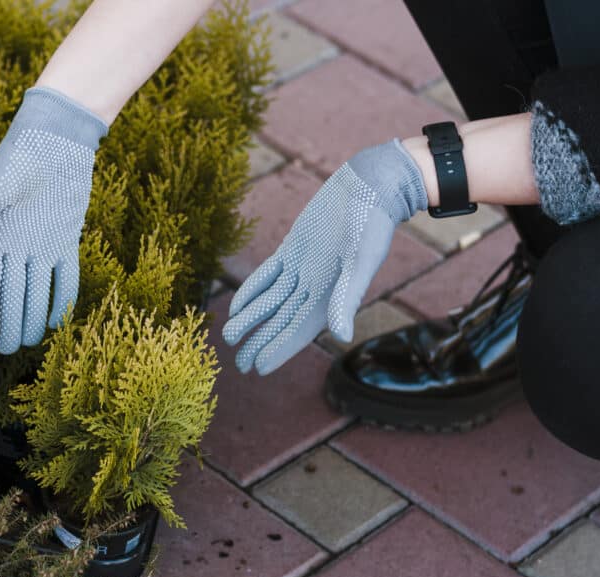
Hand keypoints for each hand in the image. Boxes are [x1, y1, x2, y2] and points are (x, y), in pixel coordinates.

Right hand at [0, 87, 107, 353]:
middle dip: (10, 321)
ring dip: (35, 315)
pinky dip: (63, 296)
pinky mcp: (66, 237)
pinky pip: (64, 274)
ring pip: (37, 288)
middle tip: (10, 350)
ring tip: (31, 342)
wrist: (57, 136)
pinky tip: (61, 319)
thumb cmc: (19, 157)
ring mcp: (42, 242)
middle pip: (12, 292)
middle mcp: (15, 244)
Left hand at [222, 139, 427, 374]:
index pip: (297, 331)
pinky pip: (267, 275)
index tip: (257, 369)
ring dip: (251, 319)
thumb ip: (347, 299)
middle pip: (280, 321)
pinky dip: (252, 290)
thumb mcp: (360, 262)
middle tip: (238, 364)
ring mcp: (301, 268)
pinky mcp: (293, 249)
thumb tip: (341, 337)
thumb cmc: (370, 224)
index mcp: (330, 296)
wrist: (370, 185)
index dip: (277, 350)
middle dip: (260, 342)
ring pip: (270, 300)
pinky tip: (236, 306)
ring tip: (229, 337)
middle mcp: (314, 287)